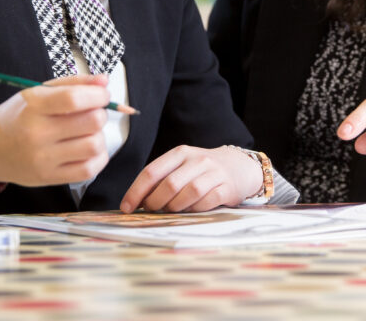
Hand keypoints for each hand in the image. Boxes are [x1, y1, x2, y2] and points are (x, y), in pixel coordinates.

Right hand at [0, 73, 110, 186]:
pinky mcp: (50, 178)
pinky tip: (88, 149)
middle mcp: (38, 133)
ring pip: (94, 145)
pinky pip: (89, 170)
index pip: (74, 99)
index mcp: (34, 106)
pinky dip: (98, 157)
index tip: (102, 94)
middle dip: (100, 113)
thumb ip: (74, 83)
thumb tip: (104, 81)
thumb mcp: (39, 91)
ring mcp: (44, 159)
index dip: (98, 95)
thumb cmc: (19, 116)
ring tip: (88, 132)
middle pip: (91, 122)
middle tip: (93, 112)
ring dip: (100, 136)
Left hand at [120, 145, 261, 212]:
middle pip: (169, 184)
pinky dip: (195, 210)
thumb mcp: (182, 166)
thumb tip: (137, 201)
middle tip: (150, 211)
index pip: (152, 171)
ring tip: (171, 211)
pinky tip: (192, 211)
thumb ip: (162, 179)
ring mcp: (213, 173)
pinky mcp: (226, 187)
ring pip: (188, 193)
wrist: (239, 166)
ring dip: (175, 207)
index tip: (126, 207)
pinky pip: (207, 202)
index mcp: (180, 153)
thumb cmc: (203, 170)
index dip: (136, 191)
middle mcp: (197, 160)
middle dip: (155, 202)